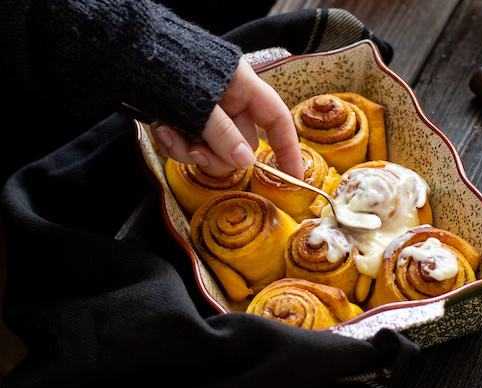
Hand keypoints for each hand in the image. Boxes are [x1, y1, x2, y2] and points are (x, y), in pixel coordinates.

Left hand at [151, 57, 303, 178]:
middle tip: (197, 153)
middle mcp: (229, 102)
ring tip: (171, 135)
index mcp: (243, 87)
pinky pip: (191, 145)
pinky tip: (161, 128)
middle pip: (241, 144)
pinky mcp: (185, 121)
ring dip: (192, 151)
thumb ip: (223, 134)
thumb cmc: (166, 66)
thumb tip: (246, 163)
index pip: (276, 121)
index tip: (293, 176)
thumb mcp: (198, 103)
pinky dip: (175, 144)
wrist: (123, 51)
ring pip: (214, 149)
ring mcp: (207, 113)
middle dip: (219, 155)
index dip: (288, 149)